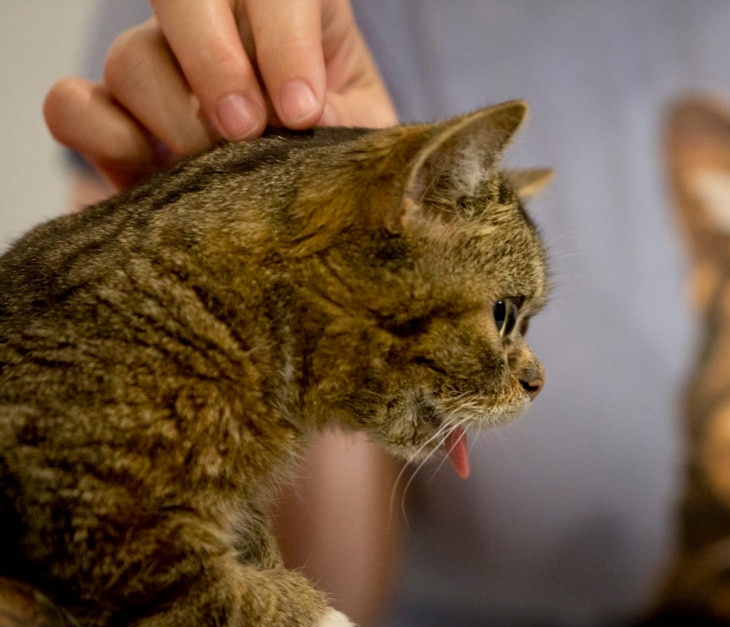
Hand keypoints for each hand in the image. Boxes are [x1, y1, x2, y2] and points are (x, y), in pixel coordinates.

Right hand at [43, 0, 397, 190]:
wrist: (314, 212)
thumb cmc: (345, 157)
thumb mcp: (367, 133)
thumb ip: (351, 117)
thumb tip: (312, 116)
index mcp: (288, 11)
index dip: (282, 43)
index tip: (303, 112)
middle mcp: (216, 25)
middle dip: (213, 62)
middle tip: (245, 130)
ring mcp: (158, 67)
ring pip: (131, 55)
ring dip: (171, 116)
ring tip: (214, 169)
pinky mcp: (114, 122)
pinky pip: (72, 104)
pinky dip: (100, 134)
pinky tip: (150, 172)